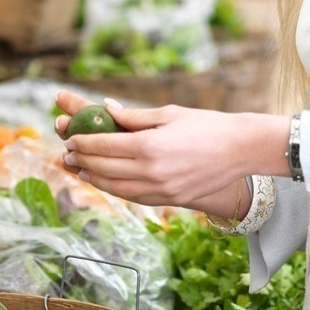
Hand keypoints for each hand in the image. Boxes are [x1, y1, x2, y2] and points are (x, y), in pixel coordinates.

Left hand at [53, 89, 283, 210]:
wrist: (241, 150)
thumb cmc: (206, 125)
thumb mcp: (168, 113)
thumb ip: (134, 116)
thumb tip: (106, 109)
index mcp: (149, 146)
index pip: (104, 146)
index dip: (83, 143)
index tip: (70, 139)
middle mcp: (152, 171)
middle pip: (105, 168)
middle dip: (83, 161)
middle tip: (67, 155)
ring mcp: (162, 189)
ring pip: (117, 188)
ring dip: (95, 179)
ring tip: (82, 170)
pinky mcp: (171, 200)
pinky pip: (136, 197)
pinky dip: (117, 190)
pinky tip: (108, 182)